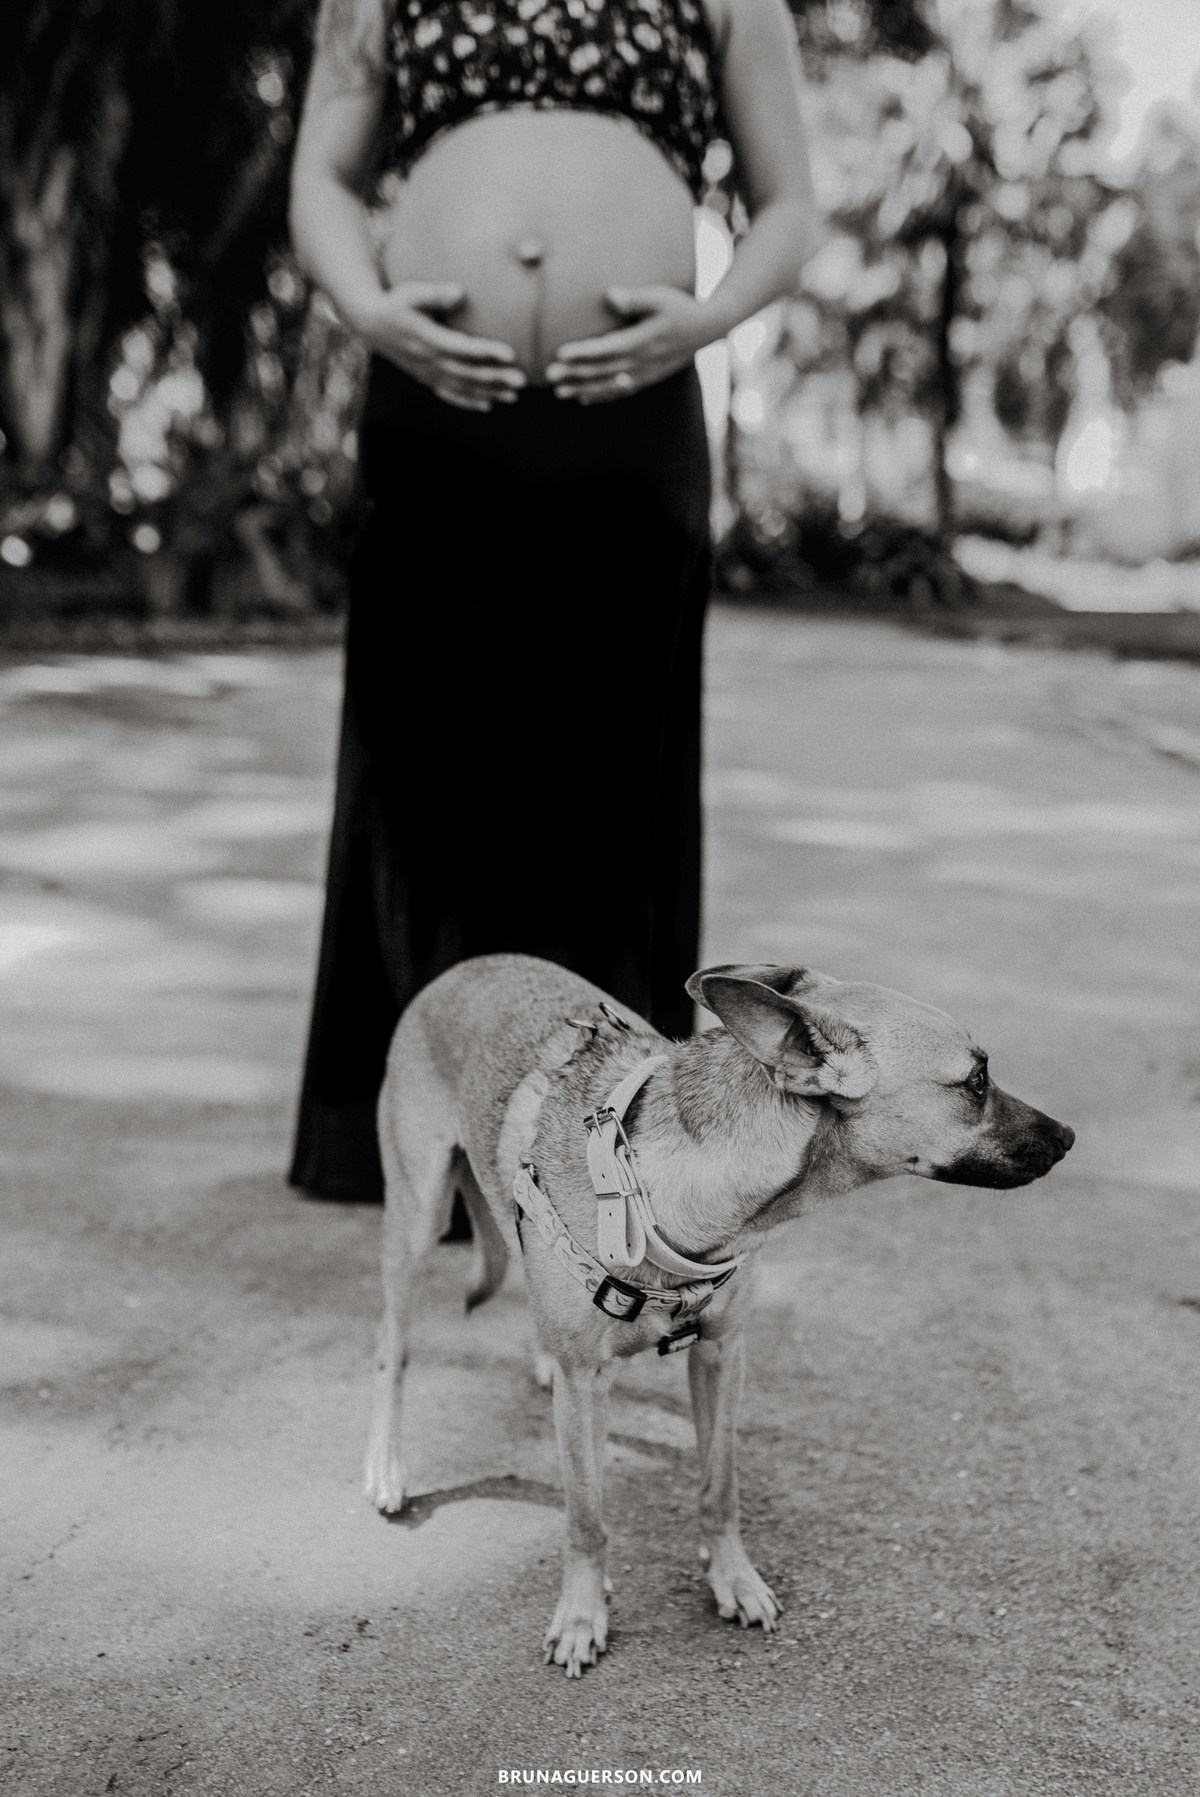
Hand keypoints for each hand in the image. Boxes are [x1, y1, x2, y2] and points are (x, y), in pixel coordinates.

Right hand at [353, 282, 524, 411]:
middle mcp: (430, 362)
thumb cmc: (395, 303)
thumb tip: (460, 292)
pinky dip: (468, 401)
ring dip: (489, 392)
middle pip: (468, 374)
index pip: (463, 349)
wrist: (371, 325)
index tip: (510, 354)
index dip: (487, 352)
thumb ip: (434, 293)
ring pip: (463, 387)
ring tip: (514, 395)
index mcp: (429, 340)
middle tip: (521, 381)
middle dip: (496, 378)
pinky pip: (449, 394)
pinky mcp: (426, 379)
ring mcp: (428, 374)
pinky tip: (487, 406)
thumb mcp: (411, 293)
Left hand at [546, 286, 712, 403]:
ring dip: (582, 389)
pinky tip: (583, 398)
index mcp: (642, 342)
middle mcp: (641, 363)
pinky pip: (620, 391)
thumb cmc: (681, 307)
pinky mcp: (647, 378)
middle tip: (549, 375)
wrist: (707, 329)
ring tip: (559, 392)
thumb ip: (636, 298)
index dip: (583, 353)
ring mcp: (644, 374)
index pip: (606, 349)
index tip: (560, 353)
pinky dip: (601, 395)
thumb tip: (611, 296)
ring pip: (608, 386)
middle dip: (574, 374)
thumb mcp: (661, 297)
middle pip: (602, 371)